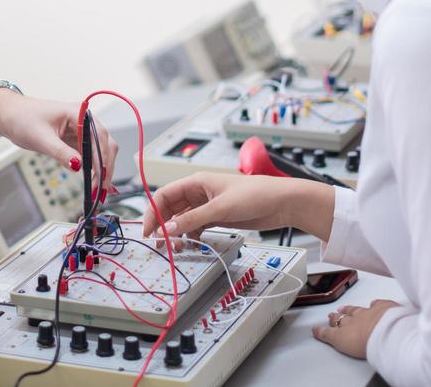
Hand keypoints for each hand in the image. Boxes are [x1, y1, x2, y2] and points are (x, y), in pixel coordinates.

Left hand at [0, 92, 119, 193]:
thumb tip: (79, 166)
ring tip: (98, 190)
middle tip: (101, 190)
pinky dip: (93, 168)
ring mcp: (79, 130)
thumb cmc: (22, 118)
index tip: (100, 178)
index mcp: (77, 112)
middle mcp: (82, 119)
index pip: (99, 136)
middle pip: (105, 144)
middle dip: (106, 167)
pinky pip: (89, 154)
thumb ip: (61, 152)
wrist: (9, 115)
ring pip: (100, 150)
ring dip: (101, 169)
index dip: (102, 158)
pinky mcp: (74, 139)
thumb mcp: (41, 138)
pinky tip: (95, 181)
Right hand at [139, 172, 312, 242]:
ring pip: (183, 220)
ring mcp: (208, 206)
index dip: (153, 212)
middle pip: (171, 209)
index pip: (164, 196)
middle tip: (159, 244)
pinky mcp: (217, 218)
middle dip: (162, 225)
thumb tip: (166, 230)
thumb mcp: (220, 208)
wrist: (282, 203)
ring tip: (176, 248)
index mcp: (196, 183)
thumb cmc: (254, 195)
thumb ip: (192, 219)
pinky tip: (192, 244)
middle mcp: (198, 193)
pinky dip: (191, 236)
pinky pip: (196, 227)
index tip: (148, 231)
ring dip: (176, 233)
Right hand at [313, 299, 398, 358]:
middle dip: (337, 317)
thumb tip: (317, 332)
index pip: (331, 329)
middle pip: (343, 317)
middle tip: (332, 316)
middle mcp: (355, 319)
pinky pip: (377, 305)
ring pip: (357, 310)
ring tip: (345, 309)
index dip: (324, 329)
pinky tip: (373, 304)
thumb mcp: (344, 346)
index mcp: (344, 330)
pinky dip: (374, 305)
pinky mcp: (384, 309)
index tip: (318, 328)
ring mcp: (369, 313)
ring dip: (350, 309)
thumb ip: (332, 338)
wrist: (386, 334)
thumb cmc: (367, 342)